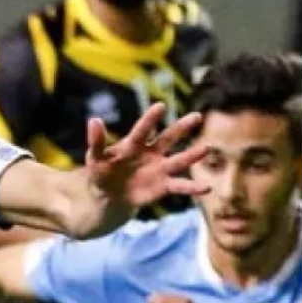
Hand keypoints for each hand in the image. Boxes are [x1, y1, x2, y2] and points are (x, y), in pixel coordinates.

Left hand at [84, 103, 209, 213]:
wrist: (108, 197)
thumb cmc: (102, 172)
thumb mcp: (95, 158)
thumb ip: (97, 141)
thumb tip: (94, 120)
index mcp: (134, 144)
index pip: (143, 129)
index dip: (150, 119)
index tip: (160, 106)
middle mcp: (152, 153)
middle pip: (168, 138)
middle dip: (181, 128)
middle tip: (196, 116)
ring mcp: (160, 169)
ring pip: (179, 160)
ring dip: (192, 155)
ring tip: (206, 148)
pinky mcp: (164, 186)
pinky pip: (181, 186)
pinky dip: (193, 187)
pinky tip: (207, 188)